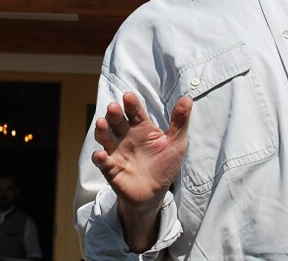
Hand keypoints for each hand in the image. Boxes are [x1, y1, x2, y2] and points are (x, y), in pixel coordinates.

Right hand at [92, 92, 191, 250]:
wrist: (154, 192)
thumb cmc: (164, 164)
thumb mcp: (176, 143)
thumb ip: (180, 121)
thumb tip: (187, 98)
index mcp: (141, 127)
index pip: (135, 112)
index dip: (131, 104)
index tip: (128, 96)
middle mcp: (126, 136)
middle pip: (117, 121)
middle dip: (114, 114)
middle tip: (113, 107)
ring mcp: (116, 151)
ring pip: (105, 137)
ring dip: (102, 130)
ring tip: (102, 123)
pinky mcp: (111, 169)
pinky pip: (102, 162)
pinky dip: (100, 158)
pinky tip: (102, 155)